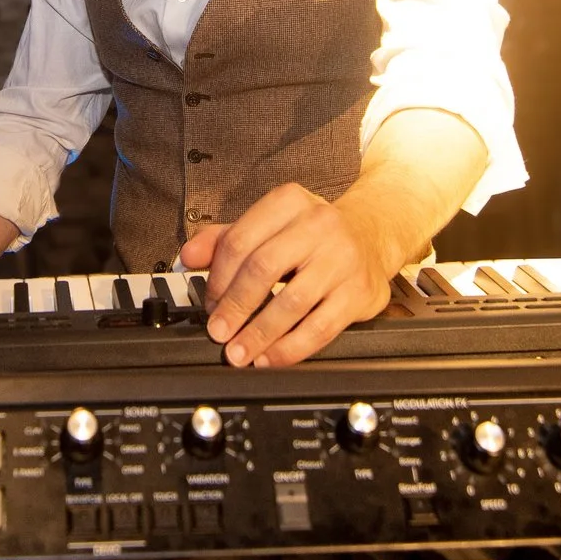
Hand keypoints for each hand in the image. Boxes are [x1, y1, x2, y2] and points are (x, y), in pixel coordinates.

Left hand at [181, 183, 401, 367]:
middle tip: (218, 332)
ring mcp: (343, 258)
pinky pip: (320, 327)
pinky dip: (290, 348)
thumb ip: (225, 238)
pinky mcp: (359, 291)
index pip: (241, 240)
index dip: (218, 278)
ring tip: (239, 352)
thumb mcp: (269, 224)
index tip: (209, 303)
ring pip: (292, 302)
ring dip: (258, 333)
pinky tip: (270, 357)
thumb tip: (188, 257)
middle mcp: (319, 224)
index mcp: (289, 202)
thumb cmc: (312, 234)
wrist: (371, 236)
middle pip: (263, 269)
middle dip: (234, 307)